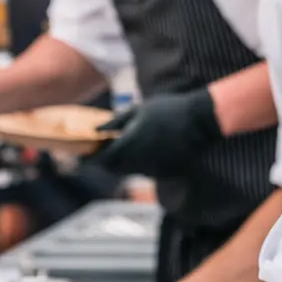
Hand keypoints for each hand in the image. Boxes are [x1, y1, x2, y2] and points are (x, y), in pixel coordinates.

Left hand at [90, 90, 219, 177]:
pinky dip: (140, 164)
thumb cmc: (168, 110)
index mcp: (128, 145)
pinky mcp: (164, 172)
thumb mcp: (138, 110)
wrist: (200, 120)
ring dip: (123, 163)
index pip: (100, 161)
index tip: (82, 158)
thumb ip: (116, 122)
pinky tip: (147, 149)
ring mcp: (152, 169)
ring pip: (129, 171)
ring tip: (127, 146)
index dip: (88, 161)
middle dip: (105, 162)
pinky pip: (145, 171)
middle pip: (113, 169)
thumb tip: (97, 130)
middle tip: (102, 151)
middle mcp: (138, 161)